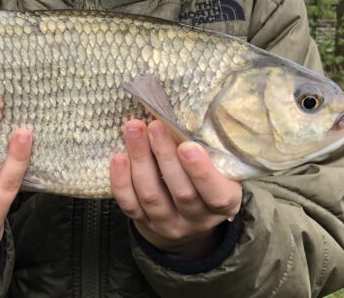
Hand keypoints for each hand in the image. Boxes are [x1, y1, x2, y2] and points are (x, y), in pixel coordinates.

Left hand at [110, 119, 241, 260]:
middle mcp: (197, 220)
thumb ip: (210, 152)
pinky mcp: (144, 223)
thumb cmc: (206, 179)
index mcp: (225, 205)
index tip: (188, 146)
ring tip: (134, 130)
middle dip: (165, 156)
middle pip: (181, 192)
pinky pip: (130, 205)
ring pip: (151, 196)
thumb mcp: (221, 169)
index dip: (202, 172)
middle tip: (155, 126)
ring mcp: (169, 224)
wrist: (185, 216)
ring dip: (140, 160)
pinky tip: (118, 157)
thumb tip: (183, 117)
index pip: (217, 195)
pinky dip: (121, 181)